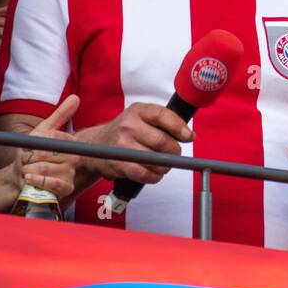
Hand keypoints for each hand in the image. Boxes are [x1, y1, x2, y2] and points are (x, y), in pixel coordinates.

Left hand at [14, 94, 81, 200]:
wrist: (21, 178)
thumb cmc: (32, 154)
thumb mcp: (42, 131)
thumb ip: (60, 115)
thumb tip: (76, 97)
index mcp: (70, 143)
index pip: (53, 139)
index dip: (35, 145)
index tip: (29, 149)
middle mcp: (74, 158)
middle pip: (46, 154)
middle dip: (29, 158)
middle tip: (26, 161)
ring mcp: (70, 173)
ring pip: (44, 168)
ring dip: (28, 170)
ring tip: (27, 171)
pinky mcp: (65, 188)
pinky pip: (50, 183)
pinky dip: (35, 181)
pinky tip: (29, 178)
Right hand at [73, 103, 190, 183]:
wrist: (96, 145)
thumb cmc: (127, 132)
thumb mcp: (143, 119)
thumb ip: (166, 123)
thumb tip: (190, 135)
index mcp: (138, 111)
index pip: (162, 115)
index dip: (179, 127)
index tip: (189, 137)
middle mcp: (128, 125)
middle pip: (161, 141)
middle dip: (174, 151)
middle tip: (174, 155)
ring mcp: (121, 144)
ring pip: (154, 160)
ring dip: (165, 166)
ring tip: (164, 165)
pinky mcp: (117, 163)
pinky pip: (143, 174)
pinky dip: (154, 176)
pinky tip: (154, 173)